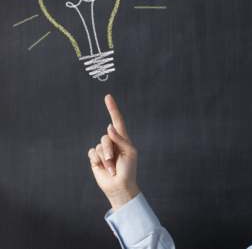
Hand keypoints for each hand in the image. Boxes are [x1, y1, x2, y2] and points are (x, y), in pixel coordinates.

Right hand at [88, 94, 139, 210]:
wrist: (119, 186)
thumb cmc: (128, 169)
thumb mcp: (129, 153)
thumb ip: (120, 139)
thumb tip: (109, 127)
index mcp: (123, 139)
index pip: (117, 121)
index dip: (112, 109)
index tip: (108, 97)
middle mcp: (112, 142)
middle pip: (106, 137)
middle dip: (109, 150)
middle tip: (114, 162)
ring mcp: (103, 150)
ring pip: (98, 146)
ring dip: (105, 159)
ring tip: (111, 168)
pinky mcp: (95, 158)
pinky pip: (92, 153)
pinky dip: (97, 161)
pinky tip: (102, 168)